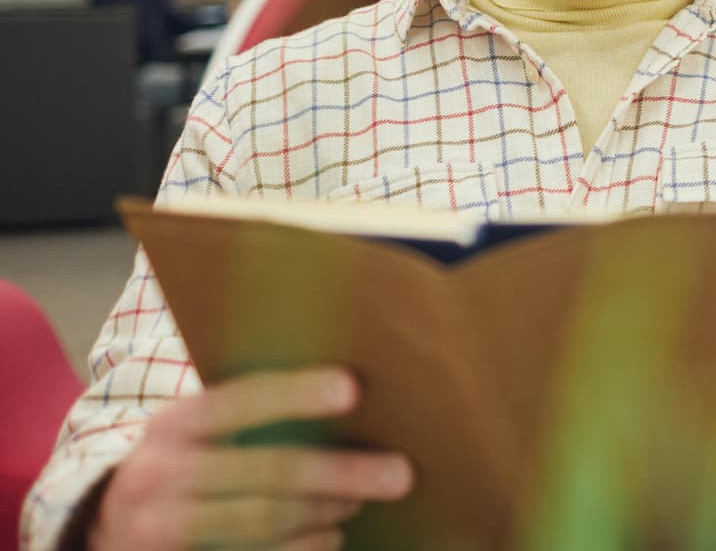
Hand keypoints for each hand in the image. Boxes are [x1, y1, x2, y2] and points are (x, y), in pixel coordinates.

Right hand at [89, 368, 412, 550]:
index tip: (353, 389)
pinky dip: (302, 549)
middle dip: (340, 474)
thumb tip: (348, 394)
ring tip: (359, 504)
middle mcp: (159, 477)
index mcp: (173, 426)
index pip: (239, 402)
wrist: (109, 526)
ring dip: (326, 515)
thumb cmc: (182, 463)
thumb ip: (247, 416)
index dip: (296, 395)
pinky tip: (331, 538)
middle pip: (266, 474)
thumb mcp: (194, 431)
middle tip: (399, 474)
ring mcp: (162, 531)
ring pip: (263, 523)